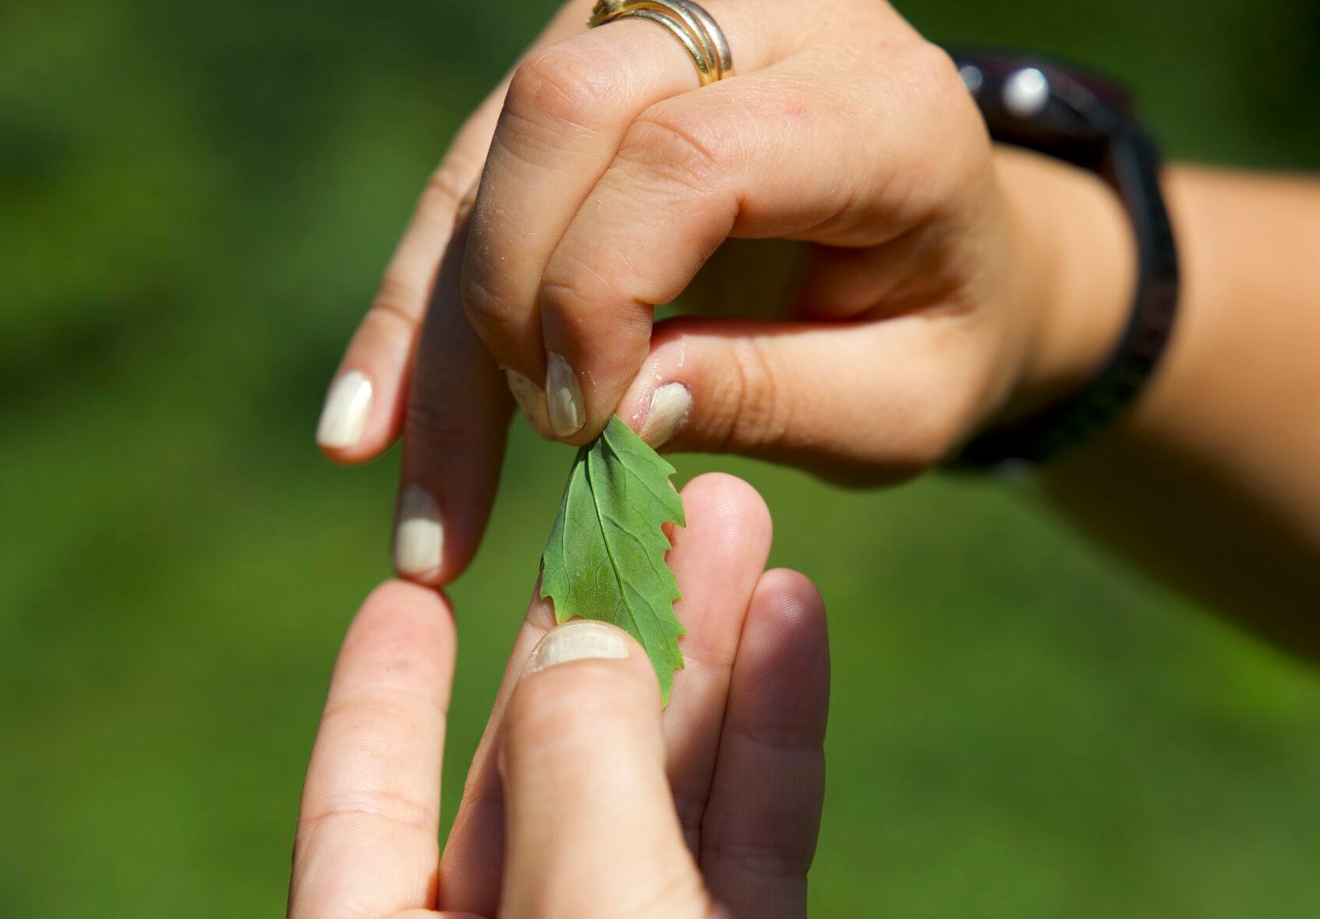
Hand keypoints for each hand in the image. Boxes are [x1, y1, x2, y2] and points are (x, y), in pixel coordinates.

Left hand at [283, 475, 836, 918]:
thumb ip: (573, 766)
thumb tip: (581, 640)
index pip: (357, 805)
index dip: (383, 689)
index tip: (407, 588)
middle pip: (535, 774)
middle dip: (599, 632)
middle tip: (646, 501)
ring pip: (655, 805)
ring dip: (704, 667)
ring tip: (744, 528)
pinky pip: (738, 864)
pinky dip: (766, 755)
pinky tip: (791, 636)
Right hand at [315, 0, 1131, 583]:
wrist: (949, 253)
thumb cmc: (938, 333)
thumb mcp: (905, 402)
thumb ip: (777, 397)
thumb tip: (606, 411)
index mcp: (879, 102)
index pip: (694, 155)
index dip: (602, 291)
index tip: (582, 429)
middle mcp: (771, 19)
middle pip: (567, 108)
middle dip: (503, 295)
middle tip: (511, 450)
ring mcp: (671, 23)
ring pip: (498, 138)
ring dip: (434, 318)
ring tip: (390, 473)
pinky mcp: (598, 62)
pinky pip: (478, 166)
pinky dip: (424, 298)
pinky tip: (370, 418)